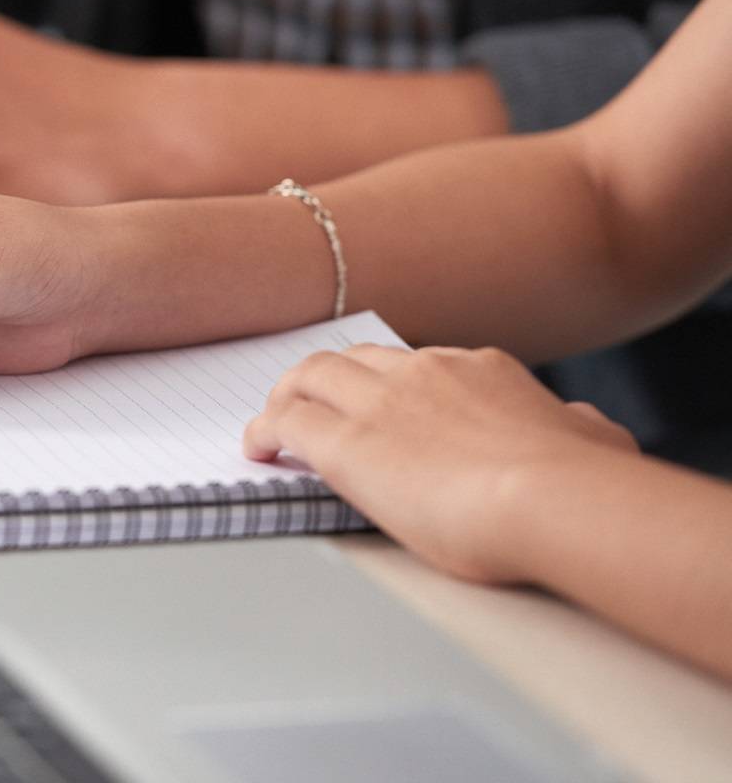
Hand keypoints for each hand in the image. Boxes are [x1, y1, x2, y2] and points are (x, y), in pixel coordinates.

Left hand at [244, 344, 637, 582]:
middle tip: (306, 401)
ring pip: (311, 378)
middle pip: (353, 359)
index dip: (387, 384)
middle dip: (324, 379)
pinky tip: (257, 451)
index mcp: (480, 369)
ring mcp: (380, 402)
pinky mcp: (346, 444)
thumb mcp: (598, 439)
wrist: (551, 497)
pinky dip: (265, 431)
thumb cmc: (582, 482)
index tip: (378, 403)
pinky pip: (286, 423)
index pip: (416, 365)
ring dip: (287, 396)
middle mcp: (424, 373)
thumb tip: (589, 426)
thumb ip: (583, 427)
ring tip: (273, 424)